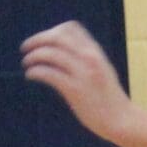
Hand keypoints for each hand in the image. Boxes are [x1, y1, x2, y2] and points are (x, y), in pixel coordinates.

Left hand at [21, 21, 136, 141]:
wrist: (121, 119)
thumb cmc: (108, 98)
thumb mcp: (101, 70)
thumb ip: (86, 59)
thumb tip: (64, 53)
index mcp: (95, 51)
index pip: (71, 28)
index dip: (52, 31)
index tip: (42, 41)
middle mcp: (90, 58)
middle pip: (57, 36)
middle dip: (38, 39)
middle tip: (25, 48)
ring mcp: (83, 73)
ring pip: (51, 53)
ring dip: (33, 56)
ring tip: (26, 63)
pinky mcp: (75, 90)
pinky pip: (50, 74)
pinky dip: (35, 71)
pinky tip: (30, 75)